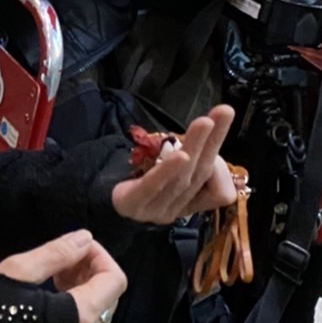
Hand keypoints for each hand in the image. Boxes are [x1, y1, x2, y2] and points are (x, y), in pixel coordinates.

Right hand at [0, 230, 126, 322]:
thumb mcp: (17, 272)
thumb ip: (56, 254)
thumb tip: (85, 238)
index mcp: (80, 317)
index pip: (114, 280)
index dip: (100, 256)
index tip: (77, 247)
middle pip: (109, 299)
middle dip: (91, 273)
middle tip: (62, 260)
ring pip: (97, 318)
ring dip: (85, 293)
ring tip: (53, 277)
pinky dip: (75, 314)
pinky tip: (49, 303)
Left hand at [111, 106, 236, 223]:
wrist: (96, 196)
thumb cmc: (136, 179)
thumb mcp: (169, 167)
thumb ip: (193, 159)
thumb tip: (208, 144)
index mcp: (187, 203)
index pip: (217, 191)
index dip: (222, 167)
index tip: (219, 130)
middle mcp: (175, 209)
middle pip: (199, 174)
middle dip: (213, 141)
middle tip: (225, 112)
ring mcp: (154, 210)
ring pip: (180, 177)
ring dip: (195, 146)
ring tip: (205, 122)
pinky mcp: (132, 204)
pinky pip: (152, 185)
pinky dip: (168, 170)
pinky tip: (181, 154)